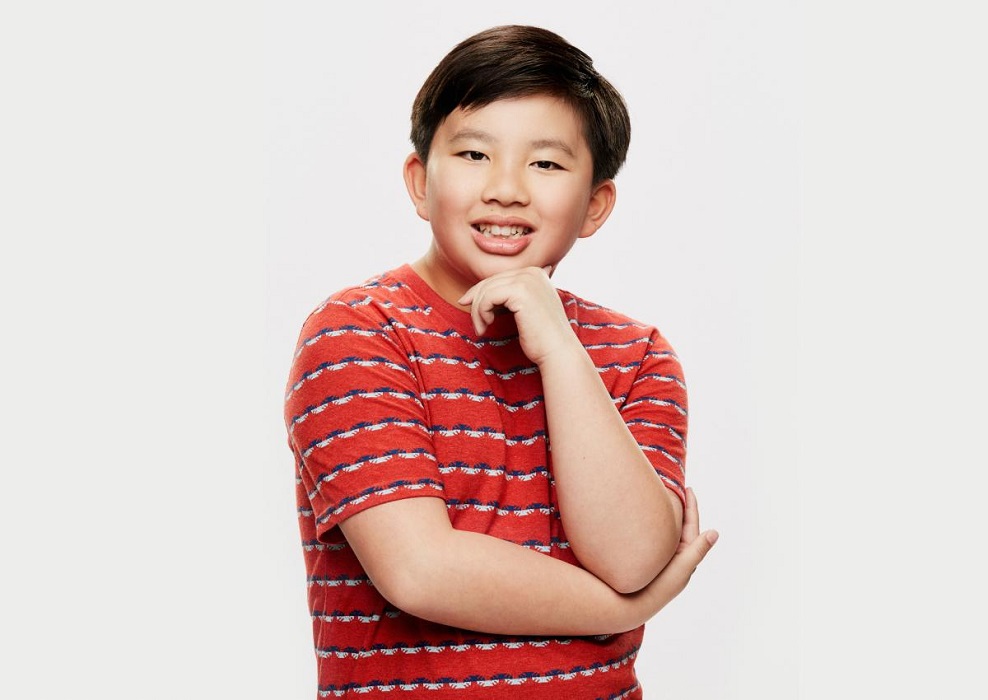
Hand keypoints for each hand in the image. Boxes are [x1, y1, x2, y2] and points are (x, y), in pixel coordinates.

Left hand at [457, 266, 579, 364]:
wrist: (557, 351)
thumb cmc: (541, 336)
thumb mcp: (524, 309)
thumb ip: (509, 296)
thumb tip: (475, 292)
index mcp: (536, 273)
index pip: (499, 278)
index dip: (480, 292)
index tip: (467, 305)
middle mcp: (533, 272)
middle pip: (491, 281)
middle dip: (476, 301)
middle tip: (475, 323)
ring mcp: (527, 280)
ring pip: (486, 290)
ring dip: (477, 311)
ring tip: (481, 328)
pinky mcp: (520, 292)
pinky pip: (487, 297)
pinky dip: (481, 312)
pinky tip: (486, 326)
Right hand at [633, 487, 716, 617]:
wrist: (633, 604)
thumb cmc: (660, 587)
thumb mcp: (682, 568)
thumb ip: (697, 550)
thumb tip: (715, 532)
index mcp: (687, 557)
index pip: (692, 525)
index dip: (692, 506)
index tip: (689, 488)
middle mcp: (676, 556)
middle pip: (682, 526)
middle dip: (682, 508)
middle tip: (678, 489)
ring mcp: (663, 558)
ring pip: (669, 531)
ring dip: (669, 516)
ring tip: (665, 500)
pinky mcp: (650, 560)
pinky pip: (657, 537)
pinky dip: (657, 526)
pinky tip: (649, 519)